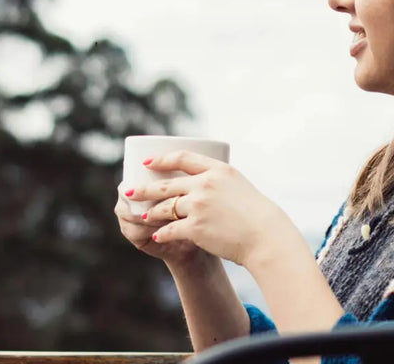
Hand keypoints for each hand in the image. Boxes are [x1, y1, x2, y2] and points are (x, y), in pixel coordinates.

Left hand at [127, 150, 301, 269]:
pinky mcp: (195, 227)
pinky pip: (170, 229)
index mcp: (217, 170)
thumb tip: (198, 181)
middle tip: (128, 190)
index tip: (147, 162)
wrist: (265, 236)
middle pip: (166, 184)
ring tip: (143, 215)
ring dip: (151, 212)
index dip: (161, 159)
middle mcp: (205, 184)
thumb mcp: (239, 185)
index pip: (183, 158)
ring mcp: (198, 205)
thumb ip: (218, 181)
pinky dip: (162, 233)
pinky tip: (156, 235)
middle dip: (143, 188)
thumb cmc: (256, 213)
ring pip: (165, 208)